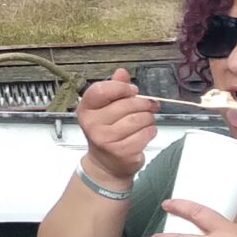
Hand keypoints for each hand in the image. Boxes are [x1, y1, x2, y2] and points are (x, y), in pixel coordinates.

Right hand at [75, 69, 153, 184]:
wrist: (105, 164)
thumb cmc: (107, 132)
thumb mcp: (105, 109)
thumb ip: (114, 88)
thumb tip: (121, 72)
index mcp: (86, 110)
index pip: (102, 89)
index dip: (122, 88)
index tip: (132, 91)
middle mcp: (92, 124)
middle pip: (128, 104)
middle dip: (143, 104)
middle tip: (147, 106)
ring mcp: (106, 140)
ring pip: (140, 118)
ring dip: (148, 118)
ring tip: (144, 121)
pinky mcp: (122, 152)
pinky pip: (146, 133)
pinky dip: (150, 131)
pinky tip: (143, 133)